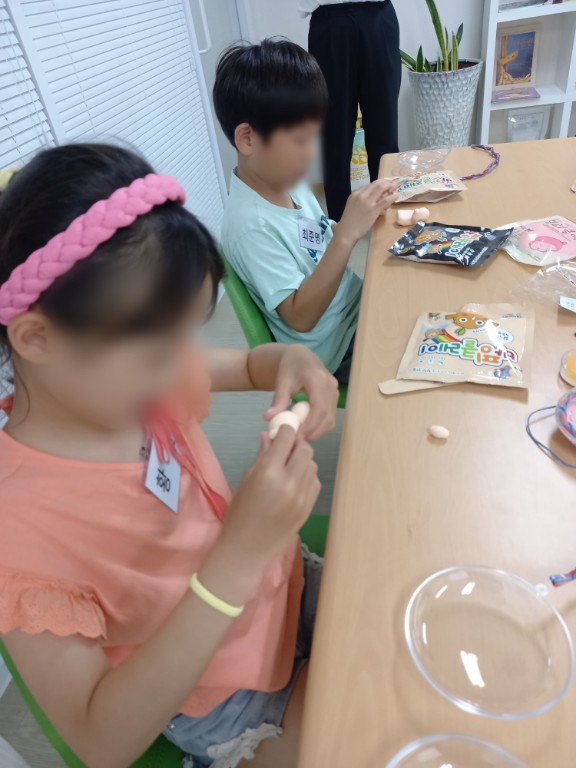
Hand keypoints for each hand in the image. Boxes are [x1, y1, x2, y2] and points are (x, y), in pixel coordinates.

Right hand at [214, 428, 320, 591]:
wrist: (247, 550)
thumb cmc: (239, 514)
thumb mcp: (246, 481)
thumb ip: (262, 456)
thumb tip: (269, 435)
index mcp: (268, 472)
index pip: (287, 438)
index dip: (285, 430)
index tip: (281, 431)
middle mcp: (289, 482)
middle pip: (305, 449)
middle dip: (296, 444)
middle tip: (286, 448)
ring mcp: (302, 496)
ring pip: (312, 464)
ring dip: (302, 460)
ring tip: (289, 466)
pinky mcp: (309, 508)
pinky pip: (315, 482)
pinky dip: (307, 476)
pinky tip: (295, 481)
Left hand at [264, 345, 337, 440]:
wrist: (301, 357)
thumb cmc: (290, 367)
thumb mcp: (282, 382)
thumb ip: (278, 400)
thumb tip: (268, 418)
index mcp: (318, 379)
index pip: (319, 407)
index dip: (310, 425)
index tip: (297, 436)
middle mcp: (330, 385)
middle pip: (327, 416)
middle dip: (313, 432)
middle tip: (296, 441)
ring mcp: (335, 392)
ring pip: (331, 419)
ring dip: (317, 432)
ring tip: (300, 436)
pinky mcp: (334, 397)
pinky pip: (330, 417)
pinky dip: (319, 427)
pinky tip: (305, 429)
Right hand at [336, 179, 397, 246]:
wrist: (346, 232)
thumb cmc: (349, 222)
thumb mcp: (352, 206)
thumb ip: (361, 201)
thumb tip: (372, 199)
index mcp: (355, 194)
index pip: (369, 185)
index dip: (379, 183)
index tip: (385, 184)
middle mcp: (361, 195)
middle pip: (376, 184)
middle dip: (386, 182)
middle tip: (393, 183)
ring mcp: (367, 201)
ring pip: (381, 189)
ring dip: (390, 187)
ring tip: (396, 187)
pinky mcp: (373, 209)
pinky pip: (385, 200)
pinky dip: (392, 197)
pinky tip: (396, 196)